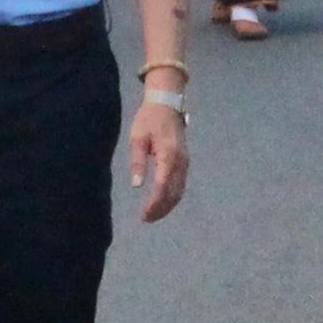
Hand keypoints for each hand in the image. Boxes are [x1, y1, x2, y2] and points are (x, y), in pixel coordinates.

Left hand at [129, 100, 191, 222]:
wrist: (167, 103)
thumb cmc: (149, 119)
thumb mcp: (137, 138)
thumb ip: (137, 162)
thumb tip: (136, 185)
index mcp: (168, 155)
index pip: (162, 186)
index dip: (154, 203)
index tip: (143, 215)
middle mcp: (181, 161)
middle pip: (174, 193)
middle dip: (161, 209)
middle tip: (146, 219)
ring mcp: (185, 162)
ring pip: (179, 191)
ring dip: (167, 206)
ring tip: (152, 215)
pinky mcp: (185, 162)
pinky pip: (181, 185)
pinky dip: (172, 197)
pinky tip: (161, 202)